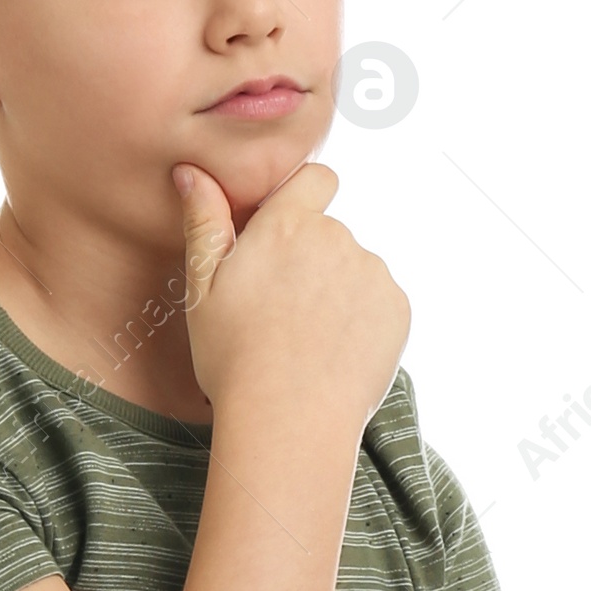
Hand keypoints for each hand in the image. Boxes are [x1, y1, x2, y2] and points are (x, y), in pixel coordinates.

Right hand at [172, 159, 409, 424]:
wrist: (290, 420)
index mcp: (287, 226)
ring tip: (306, 340)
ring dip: (335, 290)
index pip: (315, 178)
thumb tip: (192, 170)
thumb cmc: (234, 358)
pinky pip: (378, 301)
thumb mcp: (202, 289)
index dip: (302, 200)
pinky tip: (333, 353)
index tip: (284, 235)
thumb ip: (204, 223)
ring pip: (353, 269)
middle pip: (329, 233)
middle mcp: (337, 238)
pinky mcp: (397, 308)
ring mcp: (373, 273)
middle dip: (310, 258)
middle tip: (280, 311)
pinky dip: (360, 319)